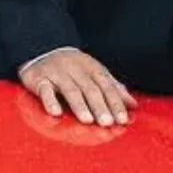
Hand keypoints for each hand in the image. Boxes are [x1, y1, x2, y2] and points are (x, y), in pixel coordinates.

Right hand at [19, 49, 137, 125]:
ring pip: (70, 90)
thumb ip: (113, 88)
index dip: (115, 103)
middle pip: (90, 89)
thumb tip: (133, 104)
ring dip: (80, 105)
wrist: (43, 50)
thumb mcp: (95, 74)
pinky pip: (44, 89)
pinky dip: (50, 101)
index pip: (107, 86)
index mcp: (92, 68)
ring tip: (87, 120)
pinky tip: (56, 113)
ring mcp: (57, 73)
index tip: (123, 119)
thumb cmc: (74, 68)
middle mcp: (76, 69)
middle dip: (100, 106)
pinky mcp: (39, 78)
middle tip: (108, 123)